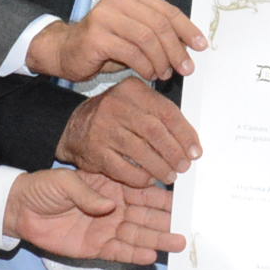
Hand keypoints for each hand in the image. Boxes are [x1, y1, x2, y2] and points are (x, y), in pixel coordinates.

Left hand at [6, 168, 184, 265]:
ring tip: (177, 244)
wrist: (21, 210)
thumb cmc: (44, 188)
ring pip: (138, 235)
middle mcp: (116, 209)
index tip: (184, 200)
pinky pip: (120, 252)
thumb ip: (88, 193)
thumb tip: (110, 206)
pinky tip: (151, 256)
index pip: (143, 192)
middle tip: (188, 227)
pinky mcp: (97, 248)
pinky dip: (135, 254)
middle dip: (167, 221)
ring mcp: (108, 229)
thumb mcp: (66, 182)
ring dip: (158, 240)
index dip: (163, 196)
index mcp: (113, 187)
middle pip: (147, 216)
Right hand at [27, 0, 206, 81]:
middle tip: (186, 68)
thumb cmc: (105, 45)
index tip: (201, 46)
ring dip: (162, 59)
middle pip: (159, 24)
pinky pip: (131, 52)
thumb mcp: (135, 36)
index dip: (187, 29)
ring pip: (147, 38)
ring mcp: (104, 16)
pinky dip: (145, 66)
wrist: (65, 51)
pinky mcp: (96, 36)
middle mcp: (117, 0)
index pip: (166, 10)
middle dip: (177, 49)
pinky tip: (149, 74)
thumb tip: (190, 46)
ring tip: (165, 74)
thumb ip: (158, 34)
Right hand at [57, 77, 200, 188]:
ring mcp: (103, 128)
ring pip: (141, 151)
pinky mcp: (95, 150)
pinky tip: (149, 180)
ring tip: (170, 175)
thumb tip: (190, 142)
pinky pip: (123, 169)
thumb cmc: (113, 117)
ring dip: (160, 167)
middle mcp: (116, 105)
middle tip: (185, 165)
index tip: (195, 150)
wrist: (74, 127)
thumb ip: (160, 115)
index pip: (167, 112)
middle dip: (174, 152)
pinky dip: (140, 177)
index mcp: (132, 90)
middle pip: (155, 131)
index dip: (185, 134)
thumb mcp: (135, 104)